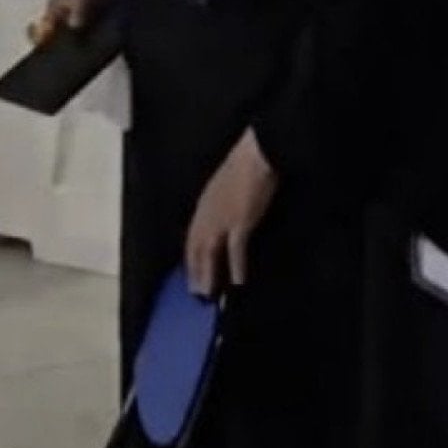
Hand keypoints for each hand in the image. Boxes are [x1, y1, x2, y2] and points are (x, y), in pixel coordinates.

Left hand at [185, 129, 278, 293]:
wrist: (257, 152)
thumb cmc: (246, 164)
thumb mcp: (228, 184)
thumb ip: (223, 201)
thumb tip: (227, 214)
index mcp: (204, 204)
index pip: (192, 236)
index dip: (190, 257)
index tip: (191, 272)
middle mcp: (207, 214)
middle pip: (196, 249)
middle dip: (195, 272)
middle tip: (196, 293)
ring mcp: (223, 219)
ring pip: (209, 253)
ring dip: (209, 276)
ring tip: (209, 295)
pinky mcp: (240, 222)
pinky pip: (235, 251)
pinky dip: (236, 267)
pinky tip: (238, 281)